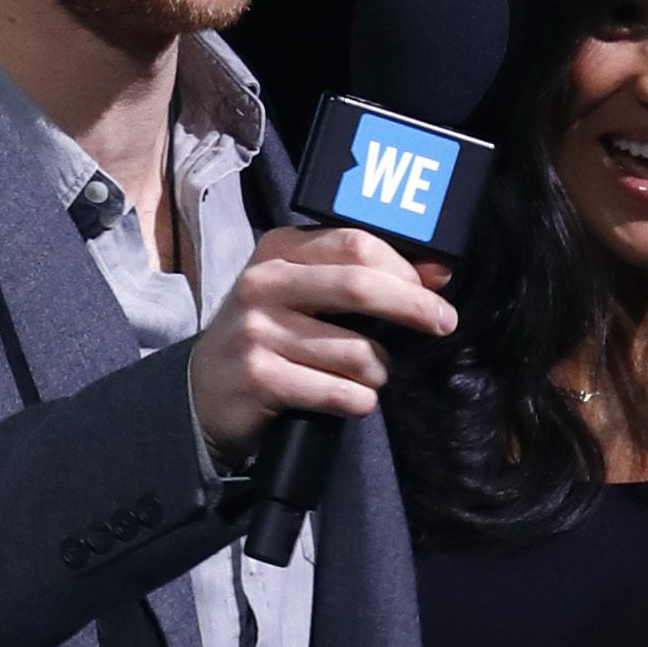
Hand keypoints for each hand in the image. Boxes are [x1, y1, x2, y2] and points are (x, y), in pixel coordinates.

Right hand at [189, 224, 455, 458]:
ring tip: (367, 377)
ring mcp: (257, 331)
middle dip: (415, 306)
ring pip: (357, 351)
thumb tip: (437, 272)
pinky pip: (339, 392)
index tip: (437, 287)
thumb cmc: (269, 335)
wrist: (203, 391)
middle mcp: (263, 283)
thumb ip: (363, 276)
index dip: (405, 267)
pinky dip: (359, 402)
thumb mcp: (305, 293)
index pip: (356, 244)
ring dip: (378, 372)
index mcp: (278, 250)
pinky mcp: (259, 377)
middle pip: (360, 286)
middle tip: (444, 323)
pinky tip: (351, 400)